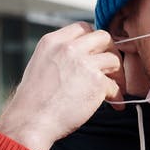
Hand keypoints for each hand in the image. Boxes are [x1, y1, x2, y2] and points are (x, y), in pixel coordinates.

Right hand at [0, 22, 125, 149]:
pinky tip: (114, 104)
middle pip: (103, 37)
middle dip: (111, 50)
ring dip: (118, 74)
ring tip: (115, 87)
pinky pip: (115, 86)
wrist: (31, 122)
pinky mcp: (96, 82)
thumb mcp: (40, 66)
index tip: (97, 52)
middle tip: (111, 67)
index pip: (82, 28)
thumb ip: (60, 56)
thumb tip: (82, 58)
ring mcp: (84, 63)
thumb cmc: (33, 102)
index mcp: (52, 42)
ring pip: (113, 59)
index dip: (94, 41)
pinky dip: (117, 96)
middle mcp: (68, 48)